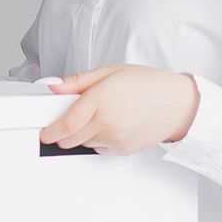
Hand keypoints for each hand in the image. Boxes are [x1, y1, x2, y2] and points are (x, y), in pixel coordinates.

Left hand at [38, 64, 199, 153]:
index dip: (50, 131)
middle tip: (73, 118)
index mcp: (100, 100)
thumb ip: (78, 81)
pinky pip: (99, 149)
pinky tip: (111, 125)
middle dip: (64, 132)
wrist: (177, 104)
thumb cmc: (147, 85)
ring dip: (82, 134)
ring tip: (100, 116)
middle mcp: (107, 122)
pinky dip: (98, 140)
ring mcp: (115, 139)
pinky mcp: (122, 150)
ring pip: (83, 144)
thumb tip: (53, 86)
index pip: (65, 124)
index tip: (44, 132)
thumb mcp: (110, 72)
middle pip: (70, 139)